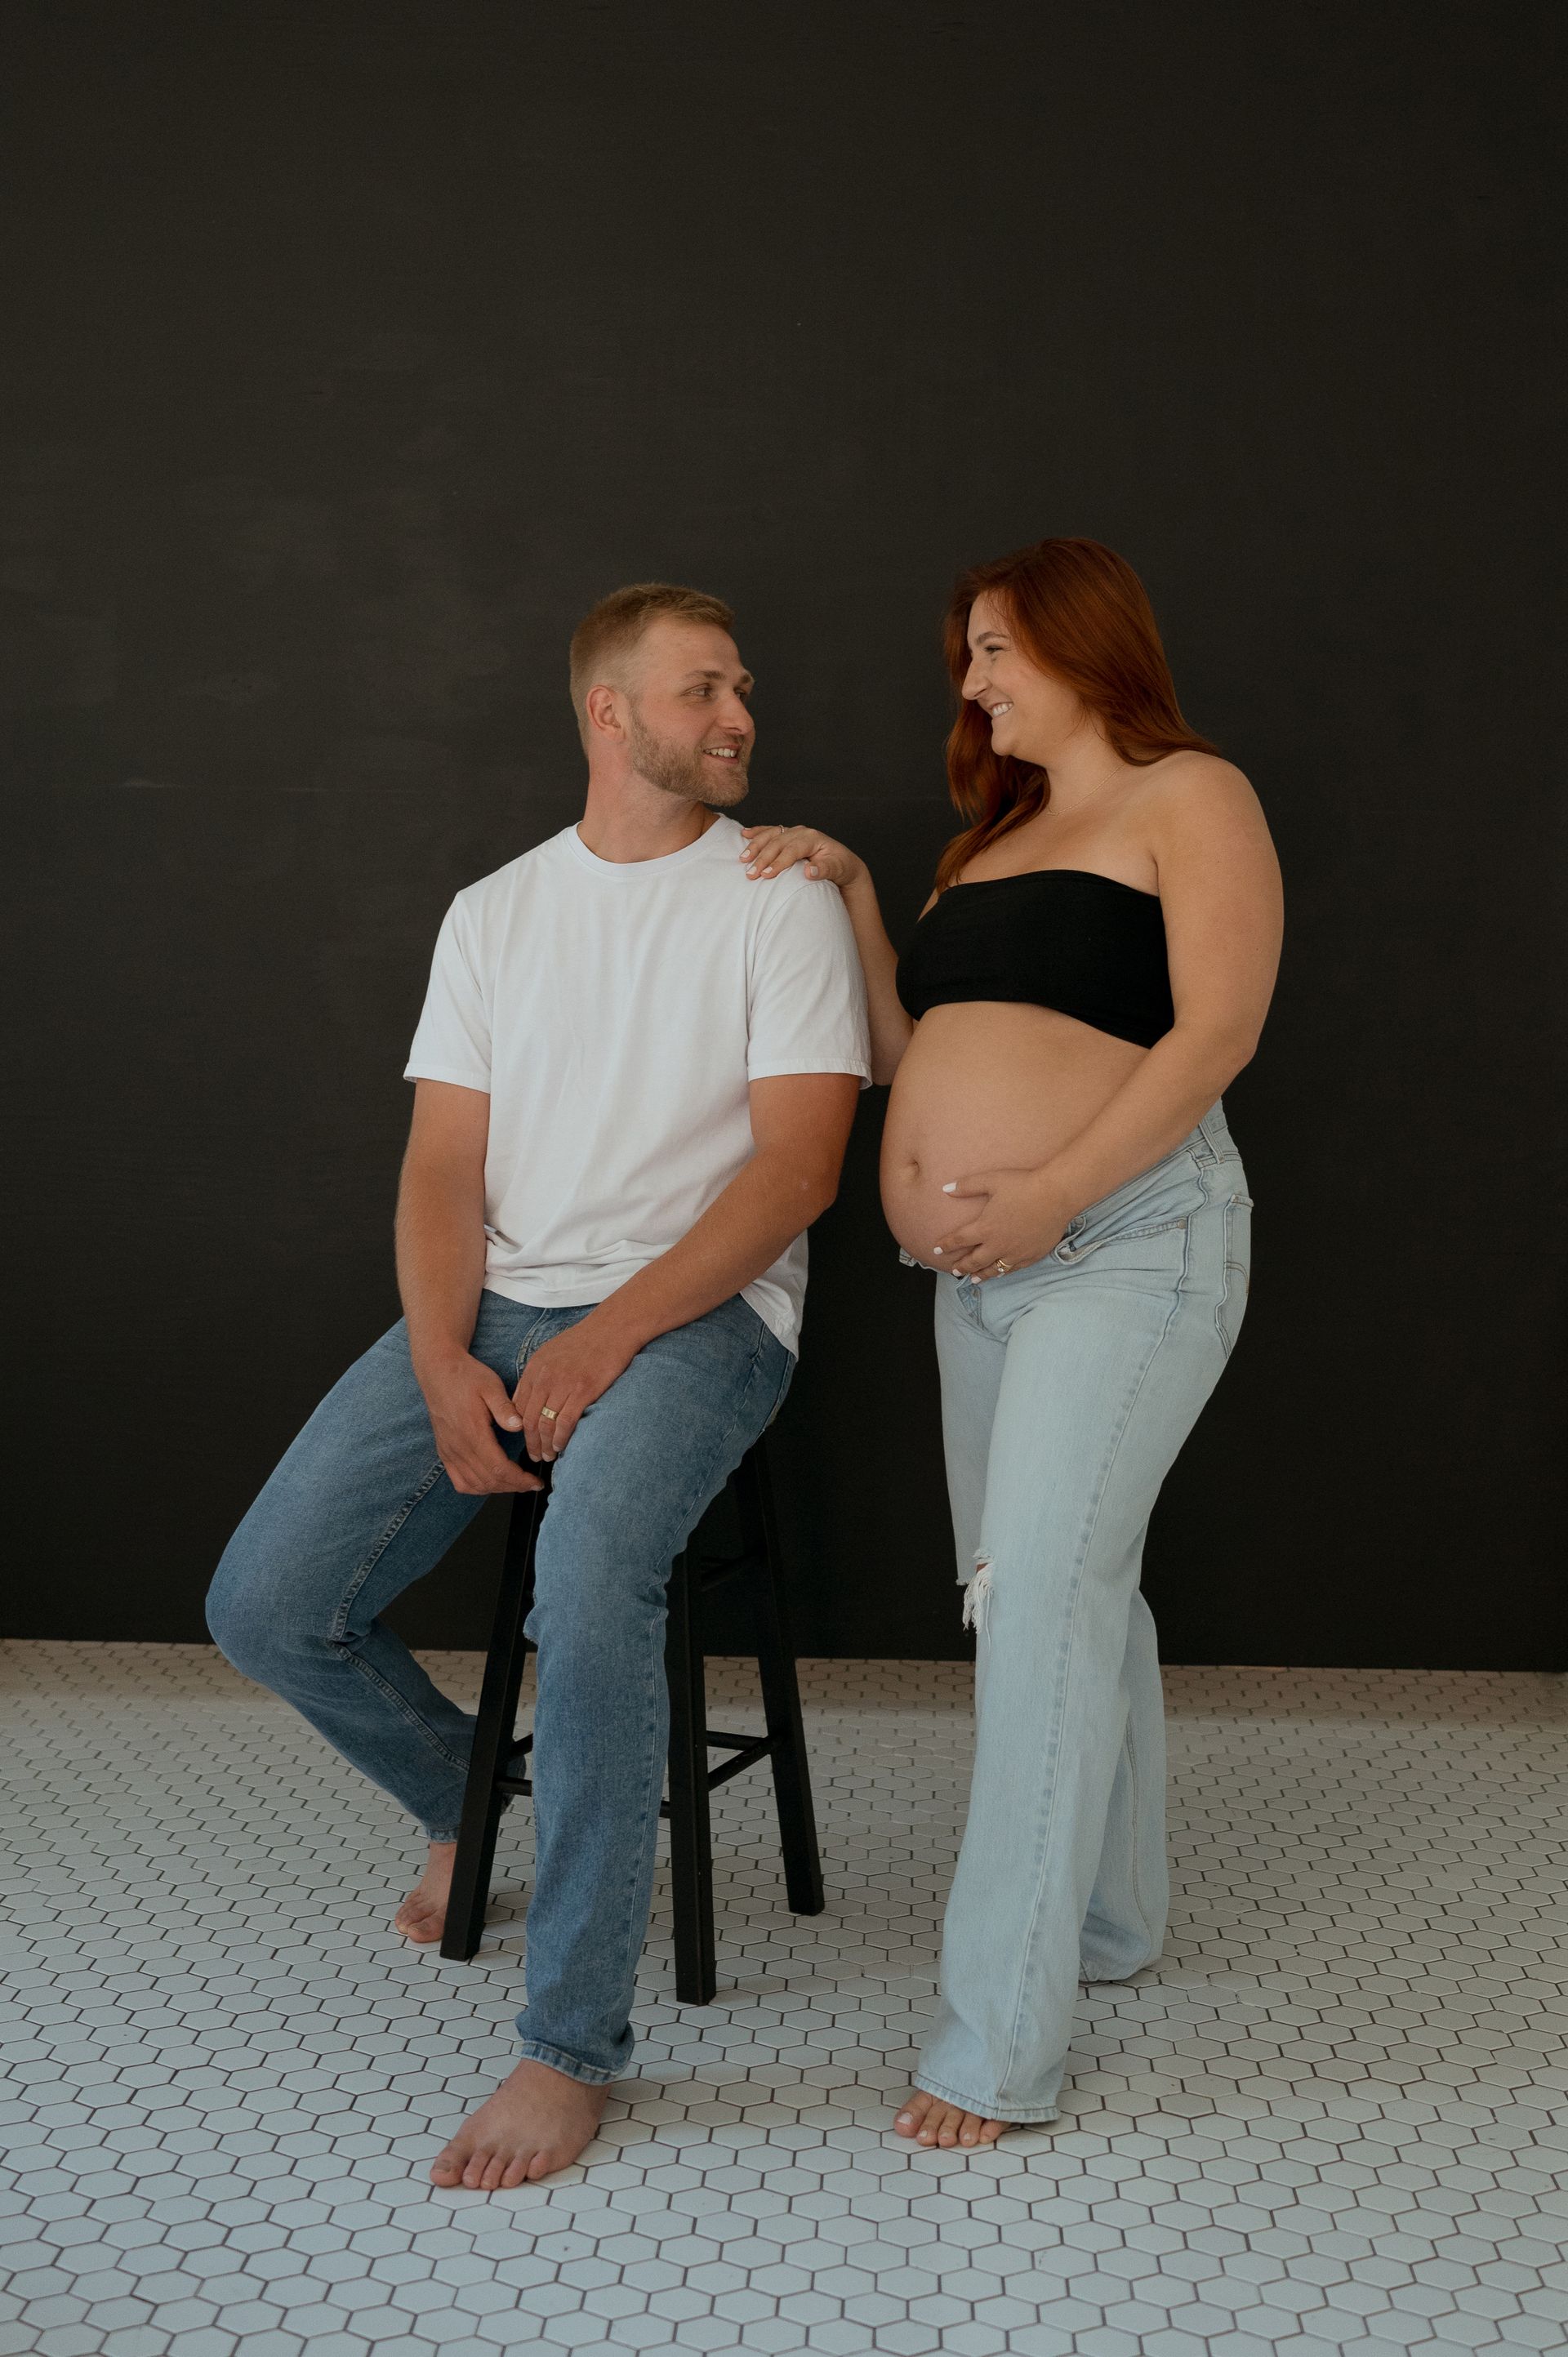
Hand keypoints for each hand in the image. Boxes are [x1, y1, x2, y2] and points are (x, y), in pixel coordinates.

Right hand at [418, 1353, 545, 1495]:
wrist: (438, 1372)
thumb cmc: (466, 1377)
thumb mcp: (491, 1386)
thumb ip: (505, 1408)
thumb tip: (519, 1427)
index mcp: (472, 1432)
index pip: (498, 1468)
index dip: (519, 1480)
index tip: (535, 1482)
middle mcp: (458, 1446)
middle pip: (488, 1481)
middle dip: (514, 1486)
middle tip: (532, 1484)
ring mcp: (449, 1451)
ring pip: (474, 1485)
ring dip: (497, 1489)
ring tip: (516, 1483)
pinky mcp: (444, 1451)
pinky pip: (459, 1481)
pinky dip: (476, 1488)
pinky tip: (490, 1483)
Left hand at [510, 1311, 640, 1462]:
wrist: (611, 1329)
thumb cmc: (584, 1341)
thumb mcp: (550, 1352)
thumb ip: (537, 1375)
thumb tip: (527, 1399)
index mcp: (534, 1369)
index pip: (517, 1406)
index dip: (519, 1428)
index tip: (525, 1440)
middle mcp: (544, 1378)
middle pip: (529, 1419)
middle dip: (530, 1442)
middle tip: (535, 1455)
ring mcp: (563, 1385)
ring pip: (545, 1424)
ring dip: (545, 1445)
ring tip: (548, 1456)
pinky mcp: (583, 1391)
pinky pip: (565, 1422)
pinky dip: (561, 1439)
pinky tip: (561, 1446)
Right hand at [739, 823, 863, 890]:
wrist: (843, 863)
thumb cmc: (841, 867)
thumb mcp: (838, 869)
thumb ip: (824, 869)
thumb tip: (809, 871)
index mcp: (813, 838)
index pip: (792, 850)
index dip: (779, 862)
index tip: (766, 875)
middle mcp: (801, 832)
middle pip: (778, 843)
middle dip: (762, 858)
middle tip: (750, 873)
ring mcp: (793, 832)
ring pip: (770, 835)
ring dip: (755, 846)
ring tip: (743, 859)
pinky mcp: (788, 836)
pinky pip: (770, 832)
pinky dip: (756, 832)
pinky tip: (744, 834)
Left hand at [932, 1166, 1071, 1278]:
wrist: (1056, 1195)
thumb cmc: (1023, 1184)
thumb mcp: (991, 1180)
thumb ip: (967, 1186)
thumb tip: (945, 1189)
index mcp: (985, 1227)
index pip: (959, 1240)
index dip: (946, 1245)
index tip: (937, 1249)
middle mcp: (998, 1244)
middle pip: (975, 1260)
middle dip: (962, 1266)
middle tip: (954, 1270)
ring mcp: (1015, 1252)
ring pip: (994, 1269)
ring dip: (981, 1274)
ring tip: (974, 1279)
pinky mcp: (1032, 1255)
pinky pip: (1013, 1268)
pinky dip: (1003, 1272)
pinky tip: (1001, 1272)